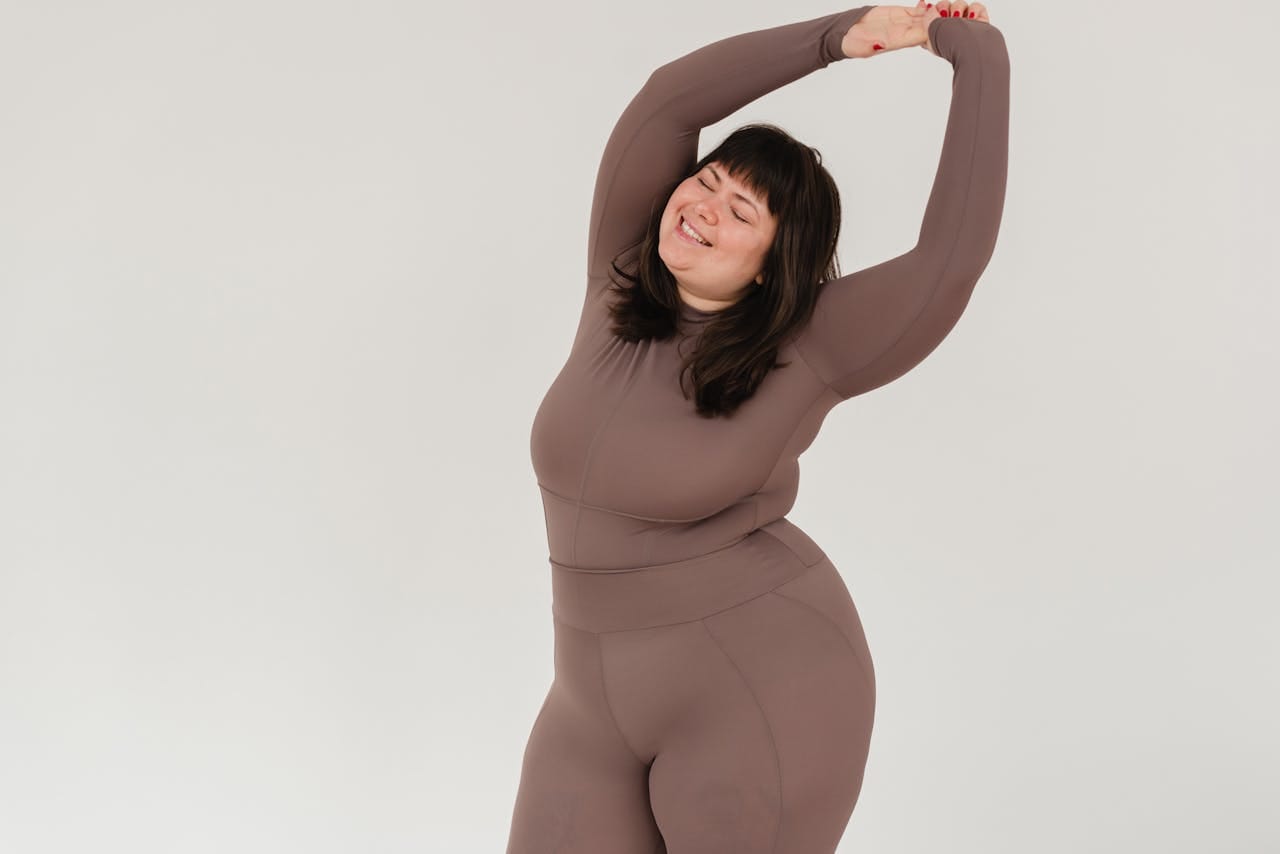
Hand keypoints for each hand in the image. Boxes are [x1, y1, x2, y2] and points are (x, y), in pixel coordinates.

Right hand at [841, 2, 991, 58]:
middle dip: (940, 22)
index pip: (920, 37)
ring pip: (924, 18)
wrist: (845, 33)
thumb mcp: (861, 47)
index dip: (933, 31)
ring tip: (946, 6)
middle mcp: (904, 34)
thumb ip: (873, 46)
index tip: (943, 26)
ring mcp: (903, 24)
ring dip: (935, 13)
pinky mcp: (899, 15)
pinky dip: (925, 7)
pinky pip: (916, 11)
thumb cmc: (852, 44)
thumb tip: (882, 44)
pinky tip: (931, 2)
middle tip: (953, 13)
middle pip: (927, 27)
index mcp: (897, 42)